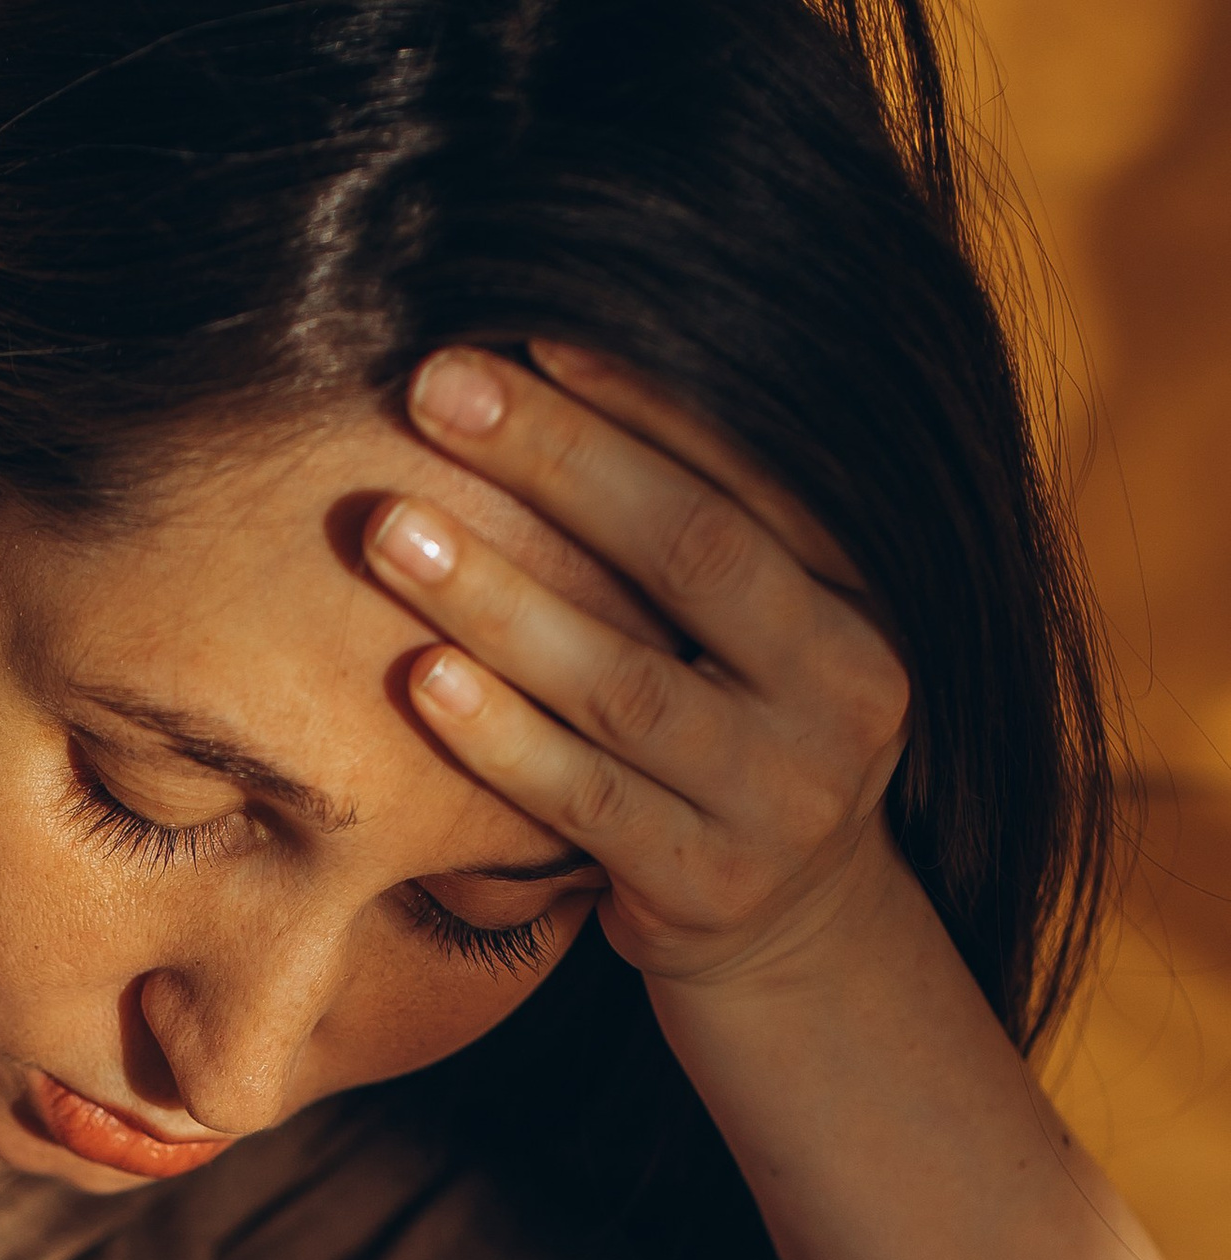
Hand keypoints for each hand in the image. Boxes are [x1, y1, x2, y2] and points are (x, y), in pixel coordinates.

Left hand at [368, 343, 910, 990]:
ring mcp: (781, 798)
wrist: (787, 928)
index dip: (641, 400)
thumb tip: (545, 362)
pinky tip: (420, 676)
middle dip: (557, 459)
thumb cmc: (736, 731)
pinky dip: (499, 735)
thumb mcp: (766, 627)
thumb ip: (703, 523)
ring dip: (497, 596)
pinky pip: (581, 798)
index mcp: (871, 594)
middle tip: (436, 388)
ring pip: (623, 683)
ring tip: (388, 528)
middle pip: (695, 551)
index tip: (528, 331)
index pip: (755, 470)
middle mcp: (850, 690)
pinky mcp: (704, 886)